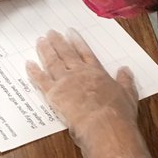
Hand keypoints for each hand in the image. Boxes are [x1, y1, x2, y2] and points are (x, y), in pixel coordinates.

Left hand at [26, 29, 157, 157]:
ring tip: (40, 41)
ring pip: (52, 62)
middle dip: (57, 42)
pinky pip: (40, 80)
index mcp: (96, 73)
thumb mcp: (128, 95)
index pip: (85, 53)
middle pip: (66, 54)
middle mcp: (79, 73)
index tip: (70, 32)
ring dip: (45, 50)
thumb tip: (126, 70)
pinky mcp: (54, 94)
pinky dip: (34, 71)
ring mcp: (65, 82)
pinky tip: (28, 64)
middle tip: (50, 32)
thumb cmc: (118, 113)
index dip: (77, 42)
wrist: (104, 125)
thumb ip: (126, 81)